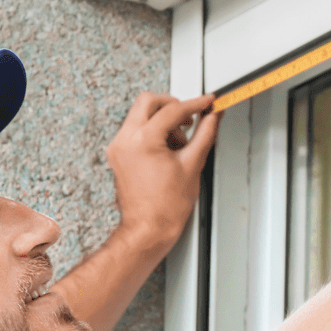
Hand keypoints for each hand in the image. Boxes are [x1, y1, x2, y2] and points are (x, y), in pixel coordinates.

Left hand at [105, 92, 219, 252]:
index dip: (195, 104)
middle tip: (190, 117)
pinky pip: (135, 130)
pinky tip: (167, 149)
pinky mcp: (117, 154)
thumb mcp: (192, 164)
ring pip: (140, 114)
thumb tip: (213, 116)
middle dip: (172, 105)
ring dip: (162, 119)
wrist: (148, 229)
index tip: (207, 102)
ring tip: (179, 143)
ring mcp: (118, 147)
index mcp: (143, 140)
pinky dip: (152, 131)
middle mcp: (125, 140)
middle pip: (148, 101)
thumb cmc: (166, 207)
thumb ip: (205, 133)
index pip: (172, 110)